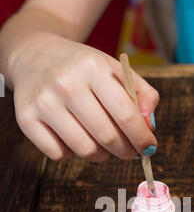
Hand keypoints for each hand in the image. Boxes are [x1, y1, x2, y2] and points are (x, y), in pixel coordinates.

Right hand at [11, 33, 158, 161]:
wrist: (34, 56)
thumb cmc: (82, 69)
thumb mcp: (115, 70)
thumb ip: (142, 95)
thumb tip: (150, 128)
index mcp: (93, 68)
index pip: (126, 115)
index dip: (142, 138)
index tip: (149, 148)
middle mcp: (66, 84)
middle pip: (107, 138)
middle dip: (125, 151)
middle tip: (129, 151)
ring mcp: (44, 103)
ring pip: (85, 151)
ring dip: (100, 155)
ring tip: (101, 142)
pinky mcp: (26, 120)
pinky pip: (59, 154)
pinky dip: (71, 152)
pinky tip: (73, 136)